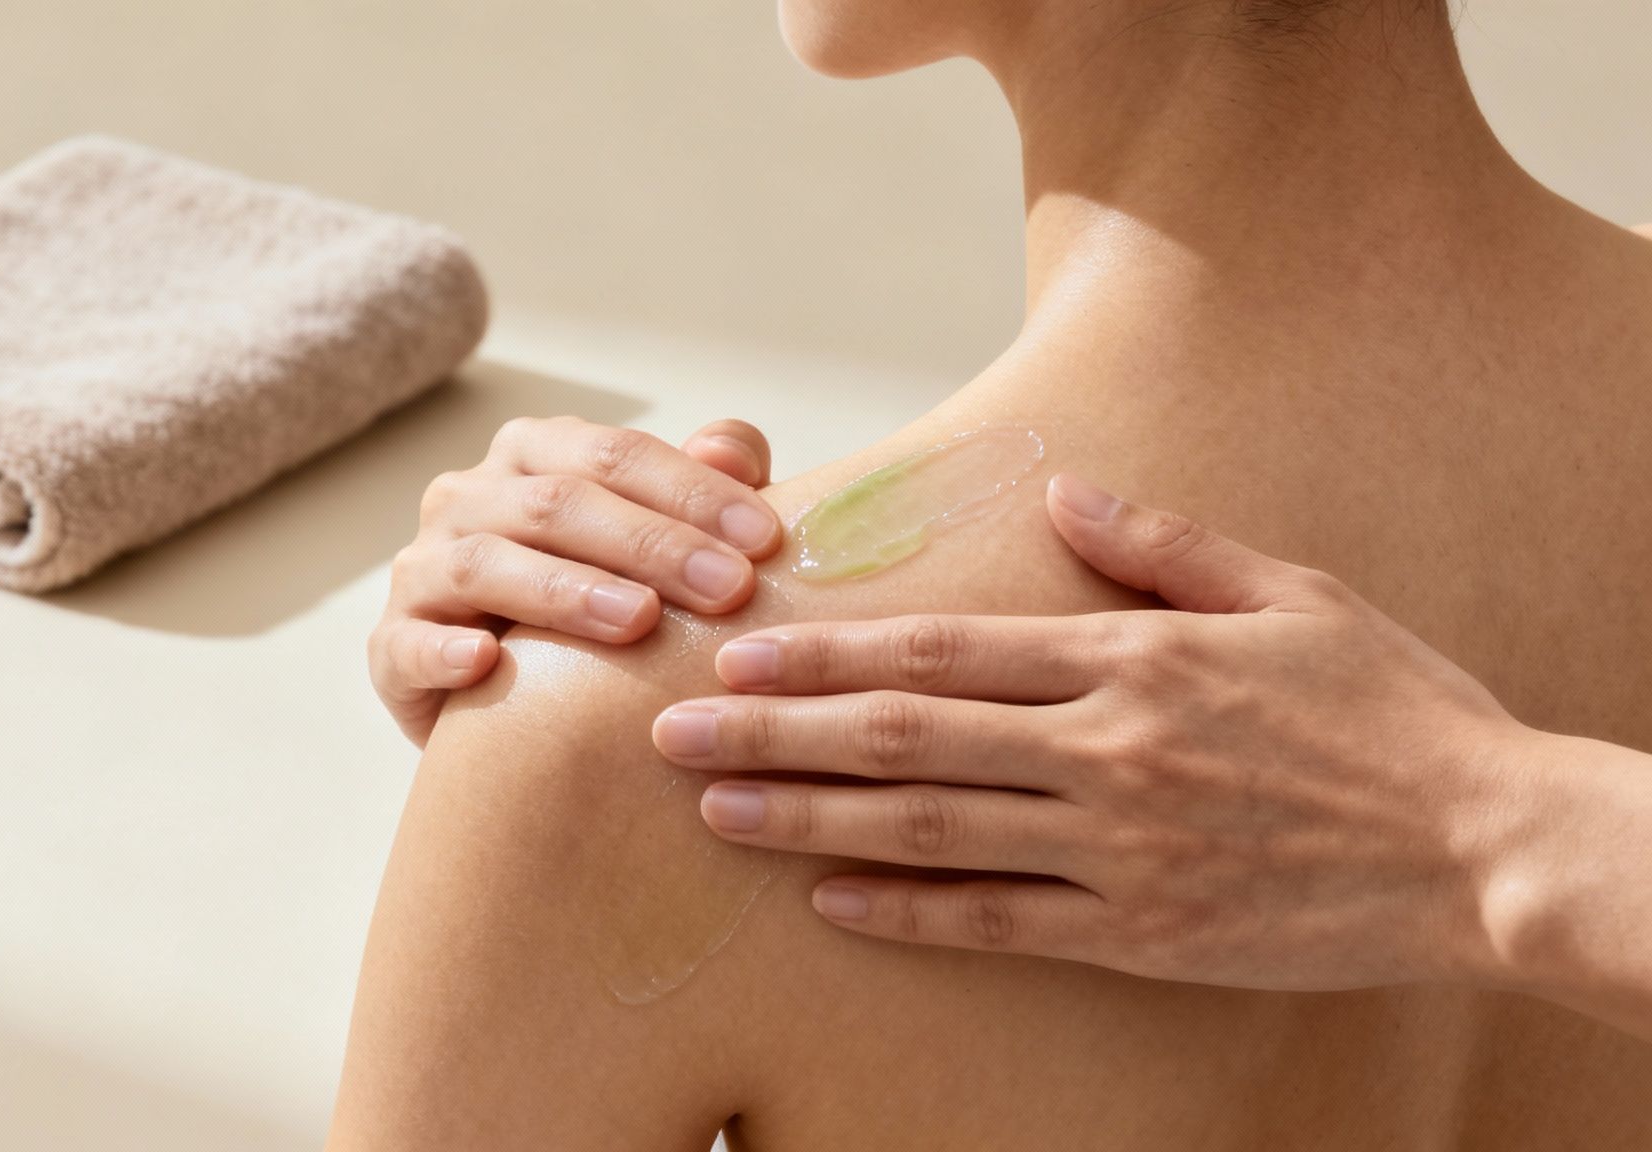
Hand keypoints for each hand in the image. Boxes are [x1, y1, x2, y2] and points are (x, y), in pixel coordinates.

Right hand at [373, 416, 781, 746]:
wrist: (511, 711)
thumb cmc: (602, 610)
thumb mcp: (660, 546)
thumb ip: (701, 487)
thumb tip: (734, 448)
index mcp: (535, 456)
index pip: (616, 455)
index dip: (692, 491)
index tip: (765, 540)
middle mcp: (469, 498)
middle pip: (557, 503)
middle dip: (650, 544)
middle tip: (728, 590)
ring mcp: (422, 570)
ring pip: (485, 563)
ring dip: (564, 591)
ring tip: (638, 623)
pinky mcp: (391, 648)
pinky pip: (409, 644)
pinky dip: (444, 653)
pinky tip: (488, 665)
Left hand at [651, 473, 1538, 992]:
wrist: (1490, 847)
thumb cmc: (1391, 710)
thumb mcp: (1290, 594)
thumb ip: (1165, 544)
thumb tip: (1065, 493)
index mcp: (1132, 657)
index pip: (940, 651)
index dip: (826, 653)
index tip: (738, 649)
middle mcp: (1106, 749)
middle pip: (901, 738)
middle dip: (773, 730)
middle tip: (670, 730)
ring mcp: (1118, 846)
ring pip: (928, 830)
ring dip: (809, 817)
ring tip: (715, 808)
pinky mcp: (1143, 932)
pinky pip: (999, 923)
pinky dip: (909, 910)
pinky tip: (830, 899)